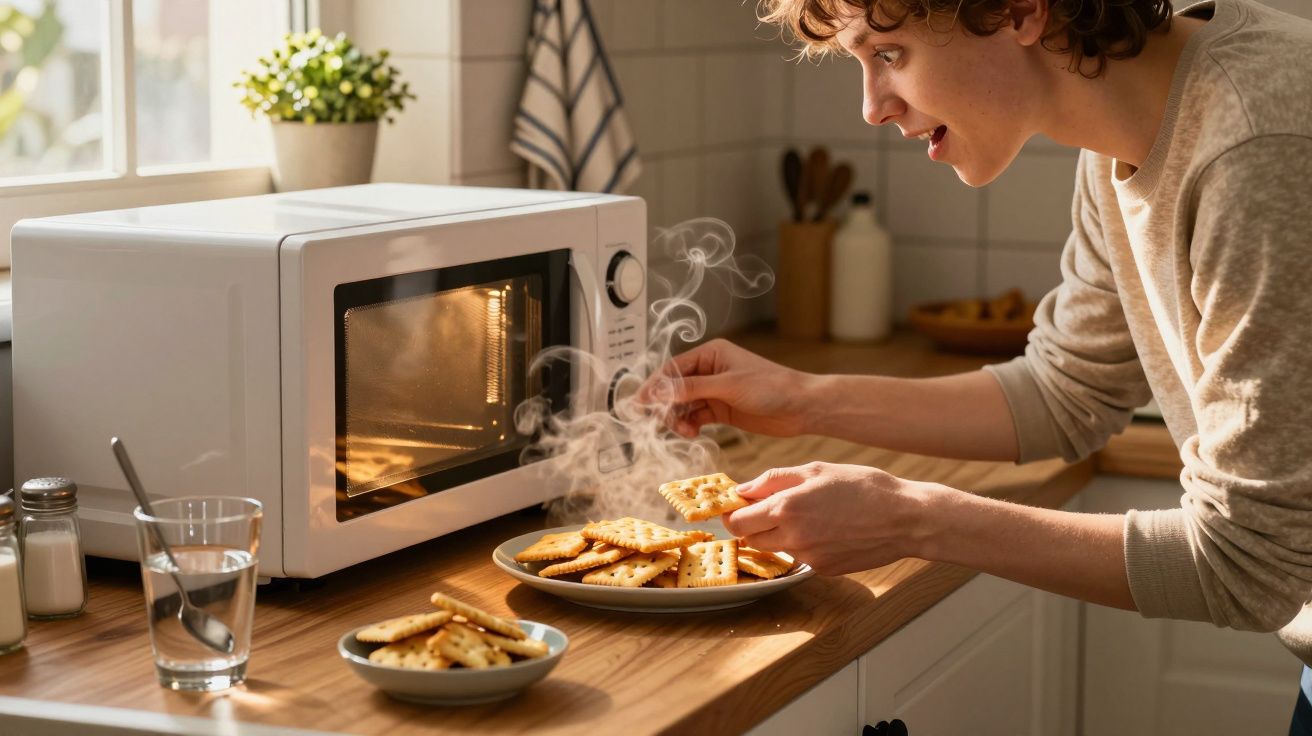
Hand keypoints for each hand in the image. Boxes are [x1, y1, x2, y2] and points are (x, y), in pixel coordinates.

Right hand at [637, 339, 816, 437]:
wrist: (801, 408)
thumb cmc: (771, 388)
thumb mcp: (727, 386)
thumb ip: (691, 388)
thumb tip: (657, 390)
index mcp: (711, 354)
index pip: (673, 368)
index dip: (654, 386)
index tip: (639, 404)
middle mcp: (710, 370)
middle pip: (674, 387)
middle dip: (665, 405)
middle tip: (656, 422)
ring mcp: (715, 390)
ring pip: (683, 404)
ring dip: (677, 418)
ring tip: (684, 431)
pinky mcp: (721, 409)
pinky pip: (695, 416)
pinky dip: (689, 424)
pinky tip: (692, 433)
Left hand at [721, 462, 945, 574]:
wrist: (905, 518)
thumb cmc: (863, 487)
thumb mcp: (816, 470)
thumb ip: (774, 480)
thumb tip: (743, 490)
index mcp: (786, 508)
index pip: (737, 522)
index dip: (734, 514)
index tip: (738, 506)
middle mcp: (793, 537)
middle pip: (751, 540)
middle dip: (753, 525)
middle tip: (770, 509)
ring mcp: (808, 558)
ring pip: (776, 549)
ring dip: (779, 535)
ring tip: (808, 515)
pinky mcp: (823, 570)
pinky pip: (801, 557)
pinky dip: (805, 544)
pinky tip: (828, 529)